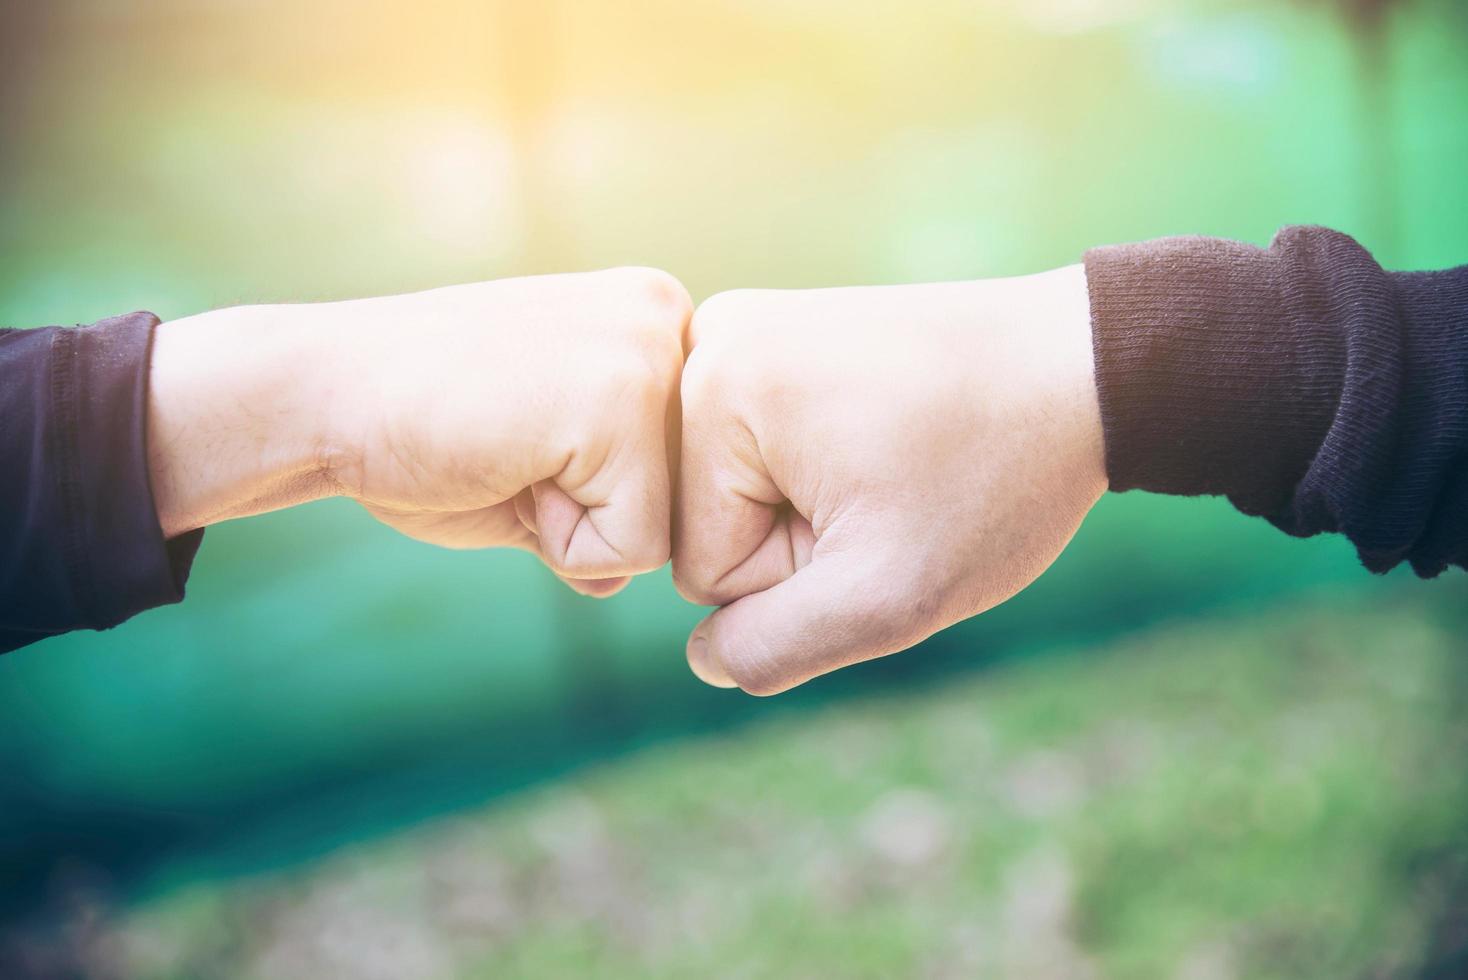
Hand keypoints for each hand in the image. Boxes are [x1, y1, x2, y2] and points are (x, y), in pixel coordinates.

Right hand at [148, 267, 690, 595]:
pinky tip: (505, 470)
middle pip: (690, 498)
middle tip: (511, 452)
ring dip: (580, 529)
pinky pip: (632, 548)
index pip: (688, 467)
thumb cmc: (422, 427)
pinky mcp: (620, 404)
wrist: (320, 397)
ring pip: (669, 529)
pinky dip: (562, 544)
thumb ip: (614, 493)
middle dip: (599, 512)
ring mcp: (647, 354)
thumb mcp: (546, 453)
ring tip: (508, 457)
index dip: (601, 492)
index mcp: (655, 315)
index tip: (522, 440)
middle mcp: (668, 317)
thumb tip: (646, 573)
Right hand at [673, 265, 1105, 692]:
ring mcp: (742, 328)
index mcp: (713, 391)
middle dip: (797, 538)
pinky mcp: (777, 332)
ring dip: (808, 506)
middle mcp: (708, 341)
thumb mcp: (886, 596)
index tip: (879, 517)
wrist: (1081, 369)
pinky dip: (816, 467)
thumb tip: (703, 656)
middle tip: (892, 494)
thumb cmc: (993, 477)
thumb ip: (774, 648)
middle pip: (707, 525)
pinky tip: (881, 439)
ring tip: (891, 465)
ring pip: (733, 492)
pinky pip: (759, 450)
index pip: (701, 567)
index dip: (798, 577)